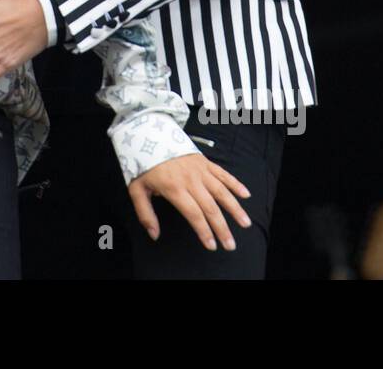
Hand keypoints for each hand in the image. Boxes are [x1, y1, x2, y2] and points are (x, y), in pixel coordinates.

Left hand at [129, 153, 251, 249]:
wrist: (149, 135)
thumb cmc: (142, 164)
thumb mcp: (136, 189)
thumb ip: (145, 213)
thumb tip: (154, 235)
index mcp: (174, 188)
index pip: (193, 214)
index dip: (204, 231)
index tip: (212, 246)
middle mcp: (190, 180)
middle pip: (210, 207)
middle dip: (222, 228)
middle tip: (231, 245)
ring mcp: (200, 170)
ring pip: (221, 191)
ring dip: (235, 209)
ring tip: (245, 224)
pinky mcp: (205, 162)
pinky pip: (223, 174)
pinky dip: (236, 184)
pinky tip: (246, 195)